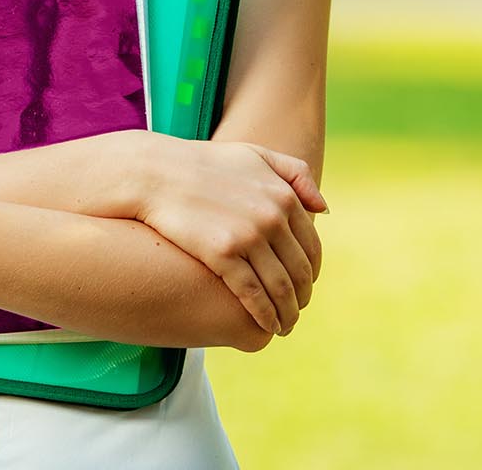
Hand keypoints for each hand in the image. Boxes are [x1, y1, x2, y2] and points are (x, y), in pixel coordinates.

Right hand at [131, 135, 328, 336]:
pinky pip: (253, 294)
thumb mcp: (256, 156)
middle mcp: (272, 216)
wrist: (157, 174)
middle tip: (295, 312)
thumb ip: (296, 174)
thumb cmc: (205, 165)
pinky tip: (266, 326)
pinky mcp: (222, 253)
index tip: (304, 286)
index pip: (311, 247)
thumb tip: (324, 209)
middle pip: (300, 271)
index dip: (312, 273)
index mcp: (284, 196)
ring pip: (280, 288)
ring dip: (287, 313)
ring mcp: (248, 236)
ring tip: (284, 327)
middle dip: (302, 298)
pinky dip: (265, 315)